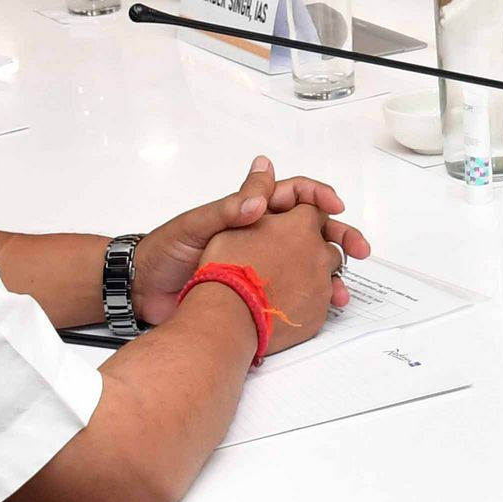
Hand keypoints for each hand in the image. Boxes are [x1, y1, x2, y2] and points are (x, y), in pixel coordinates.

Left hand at [134, 155, 368, 326]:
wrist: (144, 292)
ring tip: (343, 288)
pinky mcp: (258, 291)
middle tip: (359, 251)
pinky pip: (295, 291)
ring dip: (331, 273)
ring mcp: (263, 264)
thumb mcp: (195, 225)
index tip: (335, 206)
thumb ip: (228, 210)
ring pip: (309, 263)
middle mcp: (263, 234)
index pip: (295, 194)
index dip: (319, 196)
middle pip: (313, 228)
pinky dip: (313, 298)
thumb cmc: (165, 251)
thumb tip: (261, 199)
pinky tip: (324, 308)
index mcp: (250, 210)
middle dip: (341, 237)